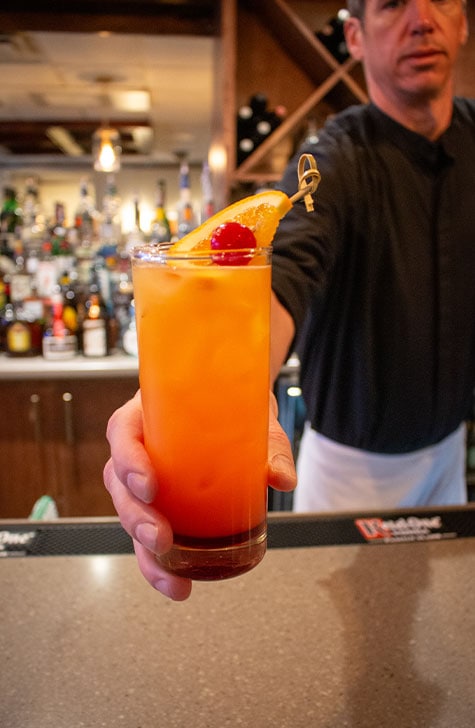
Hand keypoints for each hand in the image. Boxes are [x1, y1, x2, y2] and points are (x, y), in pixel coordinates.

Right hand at [104, 389, 296, 599]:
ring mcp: (145, 474)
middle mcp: (140, 444)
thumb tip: (283, 480)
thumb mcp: (254, 416)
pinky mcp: (159, 502)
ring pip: (128, 512)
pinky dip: (160, 563)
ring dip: (143, 549)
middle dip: (135, 517)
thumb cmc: (233, 405)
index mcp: (149, 412)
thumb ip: (272, 446)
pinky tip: (178, 583)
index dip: (129, 461)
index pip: (122, 431)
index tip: (150, 485)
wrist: (237, 405)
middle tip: (162, 539)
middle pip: (118, 482)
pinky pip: (148, 530)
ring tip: (170, 577)